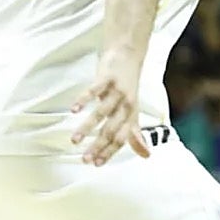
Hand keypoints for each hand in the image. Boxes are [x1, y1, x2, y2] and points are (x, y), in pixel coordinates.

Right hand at [70, 51, 149, 165]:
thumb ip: (135, 134)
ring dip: (87, 128)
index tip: (96, 164)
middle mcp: (126, 105)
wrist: (128, 56)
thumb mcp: (132, 111)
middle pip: (111, 129)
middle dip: (98, 146)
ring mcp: (117, 91)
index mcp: (131, 115)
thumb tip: (146, 155)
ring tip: (74, 140)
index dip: (110, 151)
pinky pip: (94, 90)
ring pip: (101, 113)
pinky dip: (83, 100)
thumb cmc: (127, 88)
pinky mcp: (108, 78)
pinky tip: (73, 110)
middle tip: (84, 159)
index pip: (122, 138)